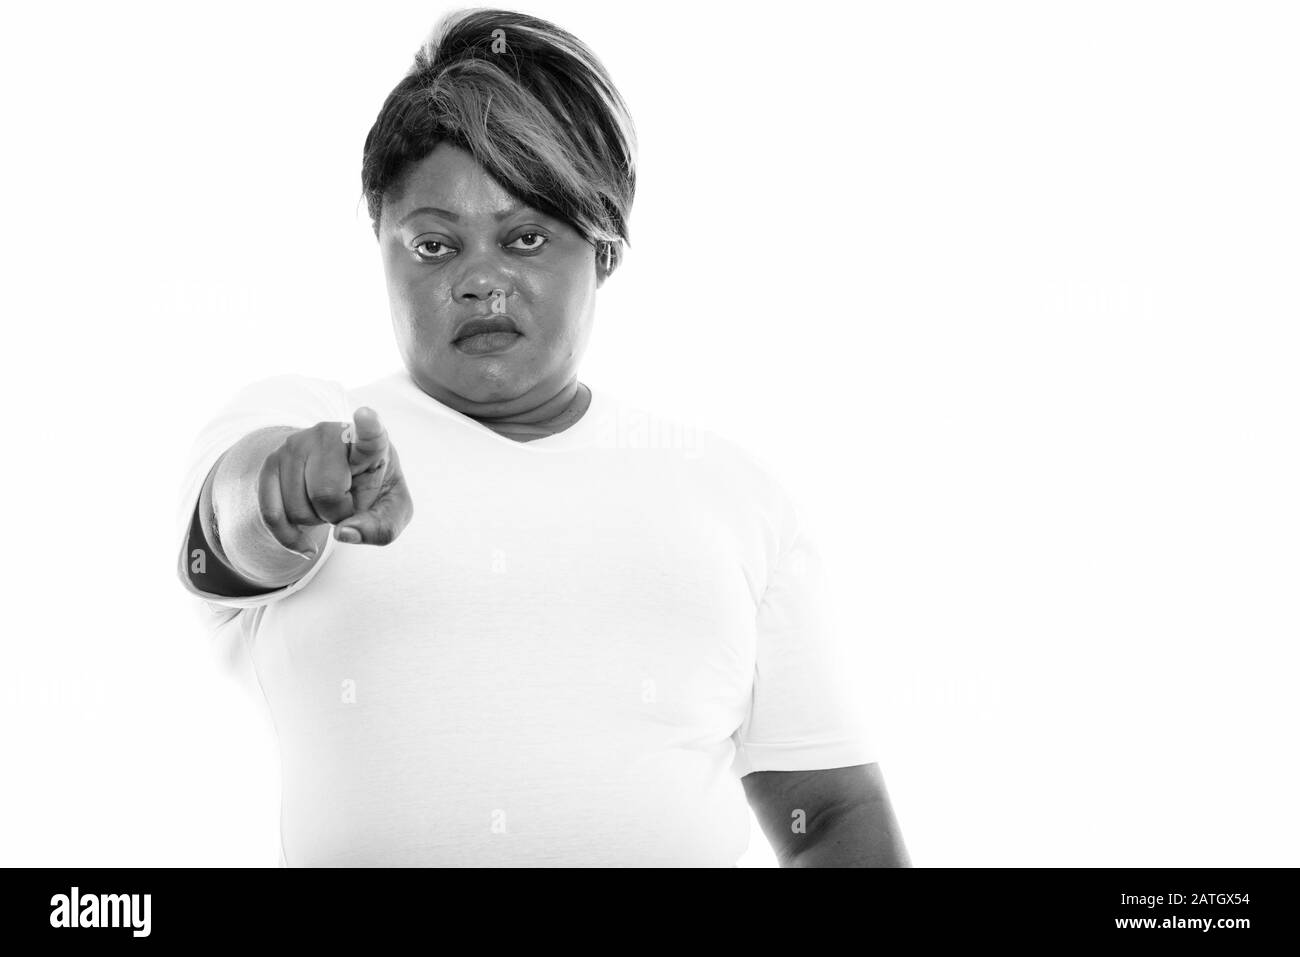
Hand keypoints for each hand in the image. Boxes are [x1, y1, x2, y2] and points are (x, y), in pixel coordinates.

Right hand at [258, 406, 413, 550]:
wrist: (340, 479)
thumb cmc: (373, 492)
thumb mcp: (391, 512)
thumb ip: (380, 528)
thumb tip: (343, 533)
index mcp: (370, 444)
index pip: (370, 434)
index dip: (369, 425)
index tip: (366, 415)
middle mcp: (329, 436)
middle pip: (326, 494)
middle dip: (337, 514)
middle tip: (346, 505)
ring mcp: (297, 445)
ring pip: (297, 508)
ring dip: (314, 521)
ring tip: (327, 503)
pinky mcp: (271, 462)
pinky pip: (271, 514)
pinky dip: (288, 536)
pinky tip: (304, 541)